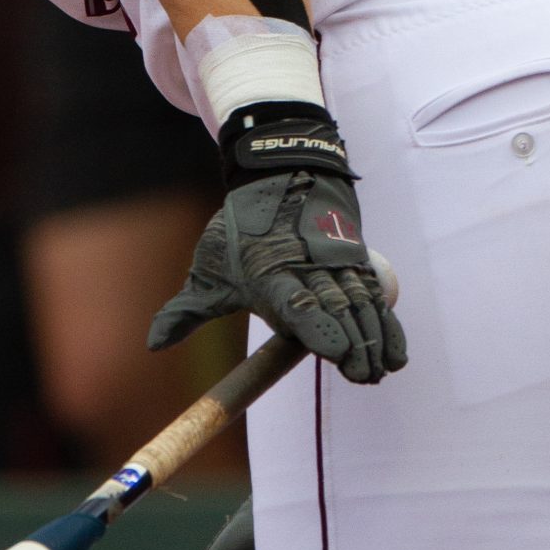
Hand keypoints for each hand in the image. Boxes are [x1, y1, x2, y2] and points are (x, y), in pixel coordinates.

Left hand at [147, 110, 406, 386]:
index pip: (298, 305)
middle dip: (355, 345)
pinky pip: (374, 294)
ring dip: (374, 338)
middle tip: (365, 376)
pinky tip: (396, 352)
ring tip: (382, 370)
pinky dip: (387, 323)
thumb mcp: (209, 267)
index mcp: (269, 273)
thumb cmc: (241, 228)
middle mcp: (307, 268)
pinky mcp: (354, 259)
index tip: (336, 353)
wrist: (283, 173)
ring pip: (360, 303)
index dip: (319, 328)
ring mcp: (335, 262)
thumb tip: (154, 345)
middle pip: (337, 310)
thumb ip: (186, 311)